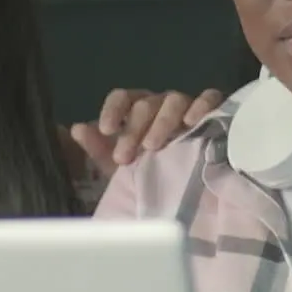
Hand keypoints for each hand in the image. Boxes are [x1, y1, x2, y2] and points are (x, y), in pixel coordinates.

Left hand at [70, 88, 225, 176]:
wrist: (192, 194)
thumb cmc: (152, 173)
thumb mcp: (120, 167)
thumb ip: (99, 150)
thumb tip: (77, 128)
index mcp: (139, 112)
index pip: (123, 97)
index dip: (113, 109)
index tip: (105, 130)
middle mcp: (162, 105)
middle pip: (146, 103)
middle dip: (133, 129)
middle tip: (125, 157)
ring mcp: (189, 107)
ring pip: (174, 100)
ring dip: (161, 122)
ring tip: (153, 147)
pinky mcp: (215, 113)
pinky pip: (210, 98)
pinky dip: (201, 105)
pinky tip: (192, 122)